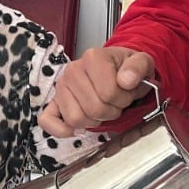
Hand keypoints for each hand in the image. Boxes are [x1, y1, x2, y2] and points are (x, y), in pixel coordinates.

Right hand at [39, 47, 155, 135]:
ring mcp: (61, 86)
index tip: (127, 93)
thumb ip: (138, 68)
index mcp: (93, 58)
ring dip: (93, 121)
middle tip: (116, 103)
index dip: (123, 99)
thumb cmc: (126, 69)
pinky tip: (76, 129)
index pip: (109, 93)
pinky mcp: (54, 101)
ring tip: (101, 109)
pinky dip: (60, 129)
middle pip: (93, 108)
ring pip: (75, 118)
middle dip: (111, 111)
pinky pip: (47, 120)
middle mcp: (73, 70)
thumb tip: (127, 80)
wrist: (116, 68)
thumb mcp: (141, 62)